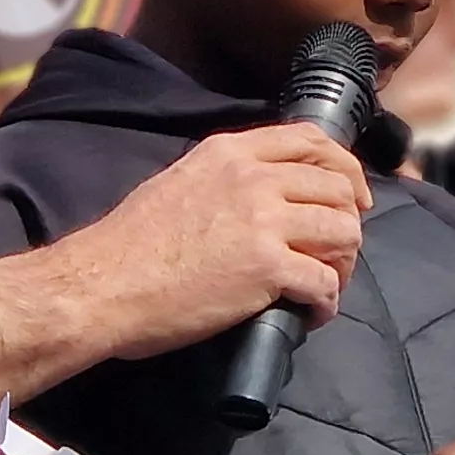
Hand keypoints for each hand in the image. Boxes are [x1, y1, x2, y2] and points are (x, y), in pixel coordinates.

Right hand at [0, 127, 368, 393]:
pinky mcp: (267, 268)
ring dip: (343, 262)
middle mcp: (253, 178)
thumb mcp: (179, 181)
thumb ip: (224, 178)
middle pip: (337, 188)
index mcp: (230, 152)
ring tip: (325, 283)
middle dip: (349, 221)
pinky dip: (326, 302)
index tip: (351, 195)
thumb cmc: (129, 243)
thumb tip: (259, 195)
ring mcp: (263, 221)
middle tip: (337, 253)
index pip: (312, 141)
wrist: (103, 284)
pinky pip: (324, 282)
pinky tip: (311, 312)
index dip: (344, 168)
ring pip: (343, 231)